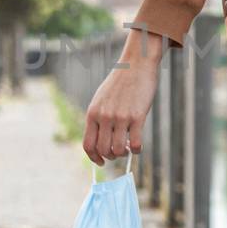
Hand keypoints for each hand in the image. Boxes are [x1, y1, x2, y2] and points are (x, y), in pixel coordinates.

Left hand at [82, 30, 165, 164]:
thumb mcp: (101, 99)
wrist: (136, 65)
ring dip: (123, 154)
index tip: (101, 162)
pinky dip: (137, 150)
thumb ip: (99, 118)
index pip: (88, 144)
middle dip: (110, 156)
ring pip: (118, 150)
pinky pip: (136, 144)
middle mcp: (104, 116)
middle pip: (103, 150)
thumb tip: (101, 141)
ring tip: (128, 148)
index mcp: (93, 113)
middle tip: (118, 152)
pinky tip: (138, 145)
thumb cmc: (120, 83)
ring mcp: (120, 117)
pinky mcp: (137, 117)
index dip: (94, 158)